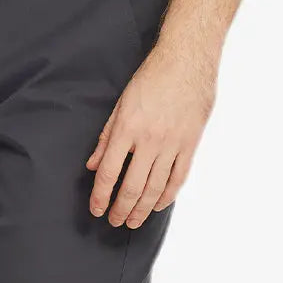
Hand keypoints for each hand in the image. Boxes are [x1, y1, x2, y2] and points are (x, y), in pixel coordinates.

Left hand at [85, 42, 217, 227]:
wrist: (186, 61)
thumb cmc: (150, 77)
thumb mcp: (121, 102)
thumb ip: (107, 135)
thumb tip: (92, 163)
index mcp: (128, 127)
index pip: (109, 171)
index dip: (101, 194)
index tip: (96, 209)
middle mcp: (149, 140)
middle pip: (132, 186)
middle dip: (120, 209)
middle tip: (113, 221)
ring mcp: (172, 144)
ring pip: (155, 188)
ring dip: (142, 209)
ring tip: (133, 221)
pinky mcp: (190, 144)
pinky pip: (178, 178)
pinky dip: (167, 196)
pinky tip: (158, 205)